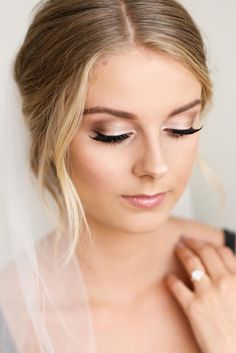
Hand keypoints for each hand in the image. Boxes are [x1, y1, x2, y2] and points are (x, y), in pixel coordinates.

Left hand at [165, 236, 235, 352]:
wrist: (235, 352)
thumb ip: (235, 279)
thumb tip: (227, 269)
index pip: (223, 252)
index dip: (210, 244)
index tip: (202, 242)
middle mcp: (223, 282)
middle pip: (205, 252)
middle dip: (193, 242)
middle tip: (185, 239)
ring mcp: (207, 294)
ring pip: (191, 263)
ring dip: (182, 252)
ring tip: (177, 248)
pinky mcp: (193, 308)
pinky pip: (177, 287)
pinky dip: (171, 280)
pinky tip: (169, 277)